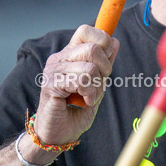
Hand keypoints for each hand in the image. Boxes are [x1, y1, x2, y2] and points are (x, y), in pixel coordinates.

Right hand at [33, 25, 118, 145]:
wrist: (59, 133)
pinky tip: (84, 101)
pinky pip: (80, 81)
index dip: (102, 42)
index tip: (105, 63)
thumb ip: (104, 64)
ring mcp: (53, 70)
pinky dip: (89, 94)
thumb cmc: (77, 109)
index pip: (85, 31)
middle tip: (98, 85)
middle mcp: (60, 58)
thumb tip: (114, 41)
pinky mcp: (50, 84)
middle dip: (105, 69)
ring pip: (89, 68)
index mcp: (70, 54)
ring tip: (89, 97)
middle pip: (92, 48)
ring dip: (96, 87)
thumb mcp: (97, 84)